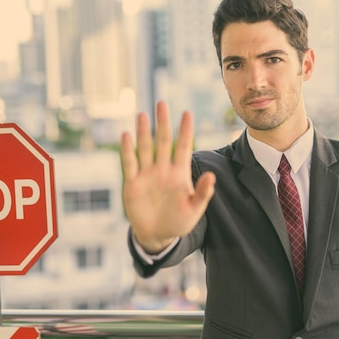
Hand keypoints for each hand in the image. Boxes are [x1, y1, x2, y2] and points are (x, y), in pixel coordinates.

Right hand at [120, 101, 215, 252]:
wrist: (157, 235)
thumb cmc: (178, 222)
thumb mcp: (194, 210)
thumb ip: (202, 194)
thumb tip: (212, 177)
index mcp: (179, 173)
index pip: (184, 147)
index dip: (186, 131)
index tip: (187, 113)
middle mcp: (162, 169)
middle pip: (163, 141)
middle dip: (162, 122)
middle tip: (161, 103)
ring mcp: (147, 174)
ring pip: (145, 148)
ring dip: (143, 132)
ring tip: (142, 114)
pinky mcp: (133, 183)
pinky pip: (130, 163)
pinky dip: (127, 150)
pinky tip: (126, 135)